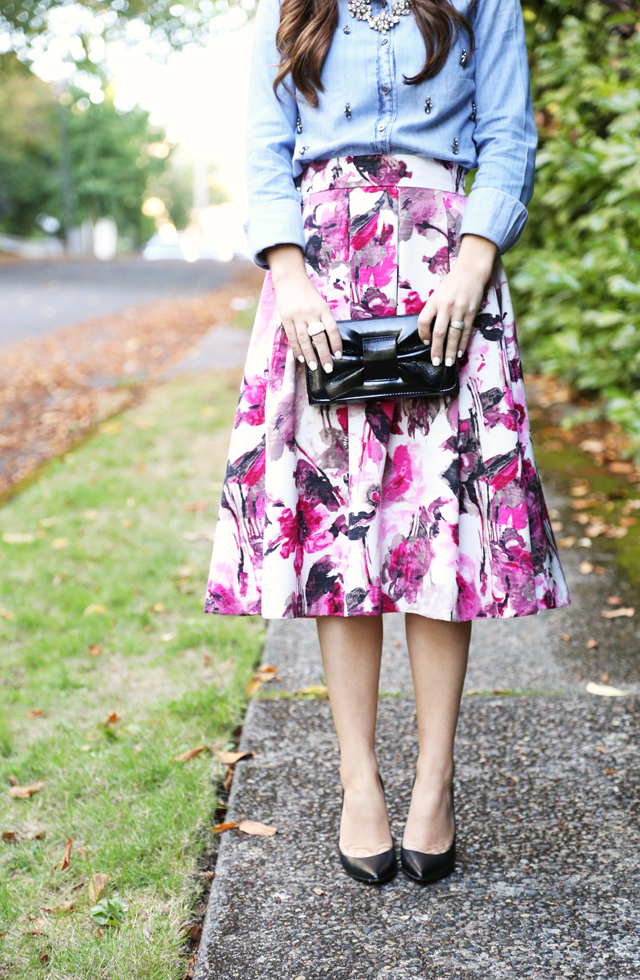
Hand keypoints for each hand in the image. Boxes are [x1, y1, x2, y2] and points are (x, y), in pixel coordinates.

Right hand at [265, 244, 342, 372]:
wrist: (290, 279)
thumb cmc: (308, 292)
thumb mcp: (320, 302)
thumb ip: (324, 319)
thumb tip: (329, 340)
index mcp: (323, 308)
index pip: (332, 329)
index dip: (336, 343)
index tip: (338, 355)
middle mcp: (311, 313)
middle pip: (319, 337)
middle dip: (324, 354)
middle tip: (328, 368)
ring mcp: (297, 316)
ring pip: (304, 340)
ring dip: (310, 355)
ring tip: (314, 367)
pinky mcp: (286, 319)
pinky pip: (292, 337)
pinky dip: (297, 349)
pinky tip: (301, 358)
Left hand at [417, 235, 497, 365]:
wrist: (471, 272)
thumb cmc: (452, 284)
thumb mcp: (437, 294)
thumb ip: (433, 310)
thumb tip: (430, 332)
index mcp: (434, 301)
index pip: (423, 321)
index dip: (423, 334)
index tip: (425, 342)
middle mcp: (446, 306)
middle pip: (439, 332)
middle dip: (437, 350)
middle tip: (436, 362)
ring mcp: (460, 310)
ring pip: (453, 335)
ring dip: (451, 351)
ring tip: (449, 363)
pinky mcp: (471, 312)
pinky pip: (466, 332)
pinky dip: (463, 344)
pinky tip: (460, 353)